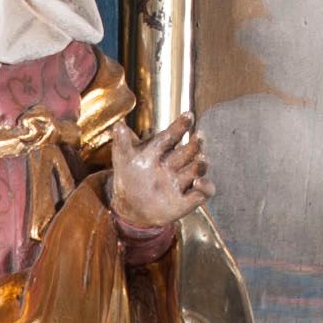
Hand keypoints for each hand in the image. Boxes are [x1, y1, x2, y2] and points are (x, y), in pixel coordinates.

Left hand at [108, 112, 210, 235]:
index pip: (172, 135)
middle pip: (190, 150)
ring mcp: (183, 180)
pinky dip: (205, 187)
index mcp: (161, 150)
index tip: (188, 116)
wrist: (131, 206)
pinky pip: (203, 192)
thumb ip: (122, 142)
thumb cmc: (129, 177)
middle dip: (196, 144)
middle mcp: (175, 163)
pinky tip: (199, 183)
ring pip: (198, 168)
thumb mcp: (123, 159)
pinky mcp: (188, 199)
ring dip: (201, 164)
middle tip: (199, 136)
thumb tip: (117, 125)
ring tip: (201, 160)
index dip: (180, 126)